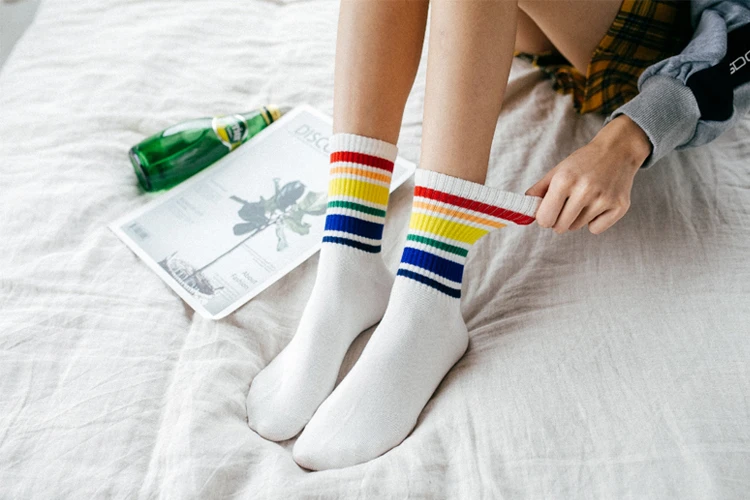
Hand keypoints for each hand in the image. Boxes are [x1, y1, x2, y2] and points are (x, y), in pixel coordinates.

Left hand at [525, 115, 651, 234]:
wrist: (617, 150)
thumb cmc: (583, 162)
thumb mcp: (557, 171)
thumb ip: (538, 191)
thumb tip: (523, 212)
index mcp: (565, 180)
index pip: (545, 219)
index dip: (544, 217)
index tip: (548, 211)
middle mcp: (585, 190)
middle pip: (560, 227)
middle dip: (559, 220)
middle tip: (566, 205)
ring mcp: (604, 199)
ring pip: (577, 227)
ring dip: (576, 218)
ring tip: (585, 199)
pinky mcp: (619, 206)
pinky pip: (596, 229)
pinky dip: (594, 221)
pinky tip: (598, 204)